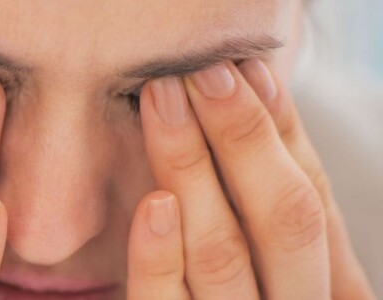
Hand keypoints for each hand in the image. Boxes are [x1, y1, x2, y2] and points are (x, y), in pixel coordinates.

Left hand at [129, 59, 376, 298]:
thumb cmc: (224, 295)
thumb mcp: (257, 257)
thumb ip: (254, 191)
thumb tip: (249, 90)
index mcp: (318, 283)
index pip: (310, 199)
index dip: (277, 132)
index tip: (241, 70)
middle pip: (282, 221)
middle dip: (244, 140)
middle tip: (202, 76)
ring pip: (221, 256)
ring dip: (191, 171)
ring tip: (164, 105)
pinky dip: (159, 256)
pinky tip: (155, 202)